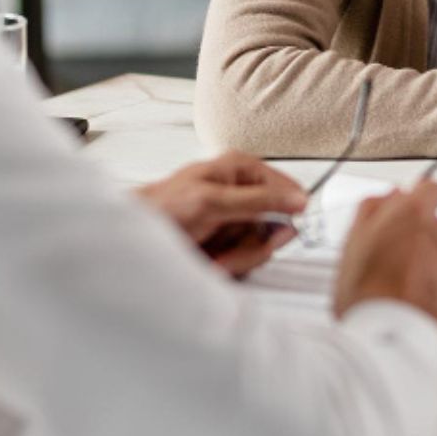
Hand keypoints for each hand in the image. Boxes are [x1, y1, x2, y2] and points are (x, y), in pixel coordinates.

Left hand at [138, 151, 306, 276]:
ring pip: (262, 247)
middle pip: (276, 226)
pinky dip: (229, 265)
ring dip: (238, 258)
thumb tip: (298, 199)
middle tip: (228, 249)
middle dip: (252, 244)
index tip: (277, 233)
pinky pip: (247, 259)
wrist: (138, 238)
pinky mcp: (230, 241)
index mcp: (242, 170)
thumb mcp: (214, 201)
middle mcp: (243, 193)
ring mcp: (237, 219)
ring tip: (213, 256)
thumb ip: (259, 200)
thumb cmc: (164, 209)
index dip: (286, 215)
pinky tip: (210, 260)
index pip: (289, 190)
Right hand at [332, 182, 436, 353]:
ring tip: (414, 293)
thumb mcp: (352, 246)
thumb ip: (372, 212)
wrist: (390, 345)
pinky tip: (431, 306)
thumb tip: (386, 198)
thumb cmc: (367, 301)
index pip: (430, 189)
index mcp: (413, 216)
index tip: (413, 210)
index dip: (420, 200)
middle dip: (425, 241)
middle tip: (401, 266)